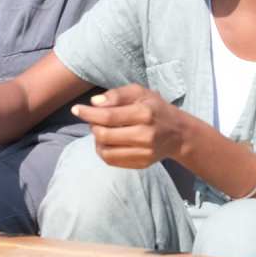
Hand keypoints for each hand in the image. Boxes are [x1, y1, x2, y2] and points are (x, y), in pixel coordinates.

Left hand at [71, 84, 189, 168]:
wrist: (178, 133)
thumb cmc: (155, 108)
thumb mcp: (140, 92)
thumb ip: (117, 95)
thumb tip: (94, 102)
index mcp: (144, 113)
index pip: (108, 116)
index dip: (89, 113)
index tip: (76, 109)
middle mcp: (145, 135)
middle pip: (104, 135)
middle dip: (93, 126)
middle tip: (94, 119)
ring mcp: (144, 152)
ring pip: (106, 151)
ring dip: (97, 140)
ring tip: (101, 130)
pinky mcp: (142, 164)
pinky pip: (112, 161)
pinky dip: (103, 151)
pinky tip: (107, 142)